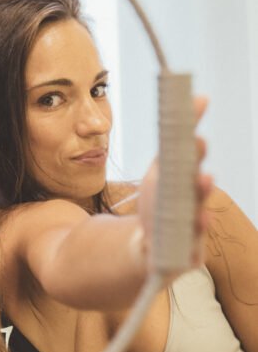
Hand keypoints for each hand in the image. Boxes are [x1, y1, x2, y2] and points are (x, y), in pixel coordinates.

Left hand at [138, 96, 212, 272]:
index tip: (200, 100)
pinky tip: (199, 219)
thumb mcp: (155, 180)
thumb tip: (174, 117)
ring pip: (200, 203)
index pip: (191, 149)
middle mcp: (193, 197)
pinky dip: (197, 227)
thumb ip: (165, 155)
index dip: (194, 124)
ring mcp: (195, 221)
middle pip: (196, 174)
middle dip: (198, 157)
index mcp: (185, 178)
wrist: (149, 250)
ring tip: (203, 178)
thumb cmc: (156, 211)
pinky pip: (196, 237)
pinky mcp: (193, 247)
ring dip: (202, 190)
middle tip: (197, 141)